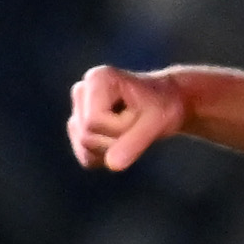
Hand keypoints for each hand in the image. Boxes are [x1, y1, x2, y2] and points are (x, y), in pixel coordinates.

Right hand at [68, 64, 183, 170]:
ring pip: (85, 147)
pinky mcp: (78, 128)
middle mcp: (82, 90)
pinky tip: (121, 141)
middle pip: (87, 135)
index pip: (94, 121)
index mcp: (98, 79)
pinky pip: (86, 157)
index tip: (140, 115)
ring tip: (131, 129)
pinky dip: (106, 157)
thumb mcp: (157, 122)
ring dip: (113, 148)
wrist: (166, 104)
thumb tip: (112, 165)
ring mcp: (77, 109)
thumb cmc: (164, 106)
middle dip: (117, 139)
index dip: (120, 128)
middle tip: (138, 124)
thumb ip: (135, 141)